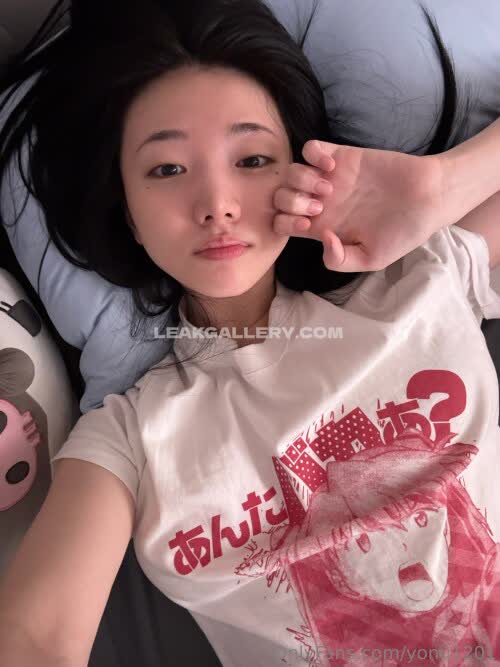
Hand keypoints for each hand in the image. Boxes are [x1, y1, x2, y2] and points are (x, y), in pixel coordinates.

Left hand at [273, 140, 443, 271]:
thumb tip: (322, 239)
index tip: (310, 227)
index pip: (283, 224)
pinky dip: (313, 156)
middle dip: (291, 203)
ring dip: (302, 181)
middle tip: (318, 207)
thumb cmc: (403, 232)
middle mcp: (321, 202)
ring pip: (291, 172)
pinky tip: (332, 167)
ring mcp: (330, 178)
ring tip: (330, 188)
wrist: (430, 199)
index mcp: (323, 227)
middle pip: (280, 198)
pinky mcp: (342, 155)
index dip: (287, 226)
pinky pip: (310, 148)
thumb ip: (340, 260)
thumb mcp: (372, 259)